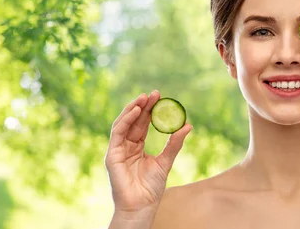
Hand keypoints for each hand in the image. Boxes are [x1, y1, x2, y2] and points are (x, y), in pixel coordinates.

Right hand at [104, 90, 192, 214]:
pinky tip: (136, 111)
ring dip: (133, 109)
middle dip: (143, 106)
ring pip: (123, 123)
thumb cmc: (151, 188)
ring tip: (144, 98)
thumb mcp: (166, 161)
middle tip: (155, 93)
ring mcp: (117, 150)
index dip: (150, 110)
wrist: (142, 206)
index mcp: (137, 147)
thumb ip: (174, 143)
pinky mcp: (112, 155)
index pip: (143, 124)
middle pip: (133, 121)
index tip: (160, 97)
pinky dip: (126, 120)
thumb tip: (188, 125)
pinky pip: (117, 133)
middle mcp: (126, 146)